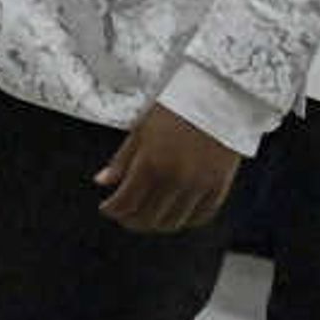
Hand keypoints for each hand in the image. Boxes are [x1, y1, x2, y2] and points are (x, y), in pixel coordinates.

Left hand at [94, 100, 242, 233]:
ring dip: (155, 224)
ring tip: (147, 216)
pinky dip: (184, 220)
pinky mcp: (219, 187)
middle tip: (124, 215)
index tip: (106, 208)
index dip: (112, 210)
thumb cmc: (174, 108)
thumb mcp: (141, 129)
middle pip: (146, 218)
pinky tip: (174, 214)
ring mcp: (198, 186)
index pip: (125, 203)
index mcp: (150, 164)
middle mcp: (174, 180)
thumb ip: (121, 160)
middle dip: (130, 220)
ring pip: (172, 223)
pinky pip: (199, 217)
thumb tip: (101, 182)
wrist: (217, 95)